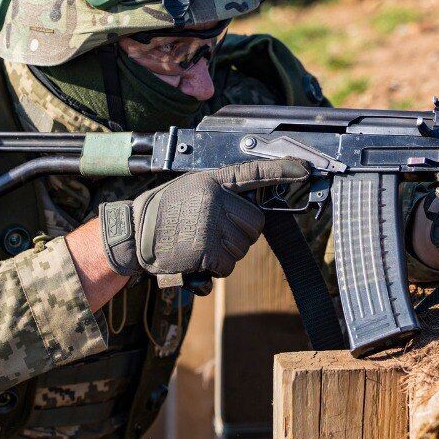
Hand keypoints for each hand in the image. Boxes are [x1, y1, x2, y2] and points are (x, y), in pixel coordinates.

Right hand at [99, 159, 309, 279]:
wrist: (133, 234)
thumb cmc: (164, 211)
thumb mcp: (192, 189)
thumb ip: (222, 192)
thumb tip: (252, 207)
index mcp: (212, 180)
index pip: (253, 173)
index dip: (282, 172)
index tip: (305, 170)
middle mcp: (214, 199)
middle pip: (255, 223)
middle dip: (240, 233)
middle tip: (212, 231)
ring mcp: (210, 224)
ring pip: (243, 247)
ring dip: (226, 252)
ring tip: (199, 242)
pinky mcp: (205, 250)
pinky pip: (227, 265)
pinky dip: (214, 268)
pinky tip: (195, 256)